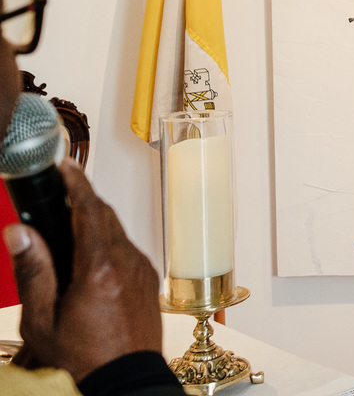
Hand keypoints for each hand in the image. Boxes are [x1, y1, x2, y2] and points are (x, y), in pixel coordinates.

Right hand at [6, 159, 163, 381]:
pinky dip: (105, 242)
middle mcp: (128, 263)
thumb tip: (18, 232)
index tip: (65, 165)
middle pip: (104, 216)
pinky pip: (126, 249)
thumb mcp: (42, 320)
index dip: (76, 183)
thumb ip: (32, 271)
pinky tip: (86, 255)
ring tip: (65, 224)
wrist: (123, 382)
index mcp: (100, 269)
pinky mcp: (148, 280)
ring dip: (93, 222)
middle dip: (81, 200)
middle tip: (59, 190)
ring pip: (117, 231)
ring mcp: (142, 271)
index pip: (89, 210)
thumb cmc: (82, 360)